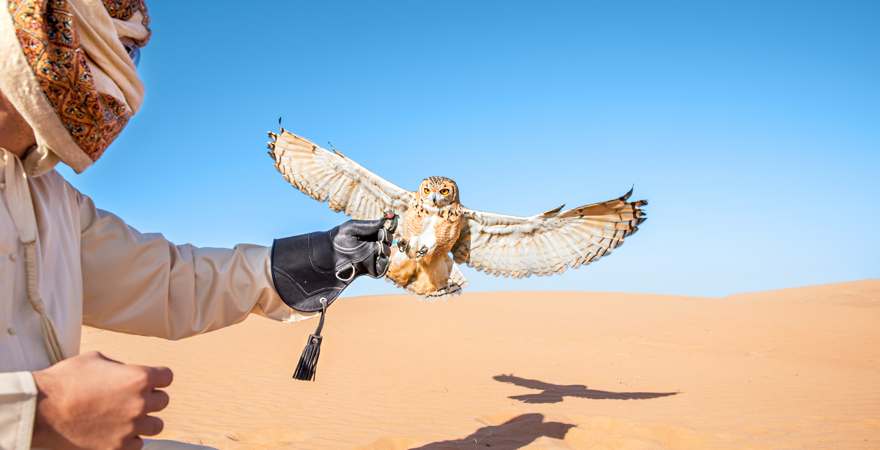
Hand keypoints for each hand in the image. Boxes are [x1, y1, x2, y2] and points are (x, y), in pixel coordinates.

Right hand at [31, 351, 171, 449]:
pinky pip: (137, 445)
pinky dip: (130, 439)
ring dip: (144, 421)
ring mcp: (130, 428)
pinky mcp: (117, 448)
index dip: (157, 377)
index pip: (167, 377)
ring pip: (155, 426)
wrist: (40, 411)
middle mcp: (140, 404)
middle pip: (163, 402)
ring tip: (127, 418)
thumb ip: (120, 367)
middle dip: (150, 398)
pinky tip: (116, 433)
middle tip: (131, 399)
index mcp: (139, 378)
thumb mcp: (96, 359)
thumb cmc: (64, 380)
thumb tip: (128, 373)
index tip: (148, 380)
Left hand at [331, 216, 395, 277]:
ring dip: (386, 249)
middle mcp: (372, 246)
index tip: (384, 227)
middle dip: (387, 238)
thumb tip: (384, 220)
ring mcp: (372, 258)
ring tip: (378, 247)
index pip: (384, 230)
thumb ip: (368, 225)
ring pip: (387, 253)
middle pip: (388, 241)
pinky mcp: (371, 269)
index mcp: (368, 235)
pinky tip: (380, 257)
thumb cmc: (337, 239)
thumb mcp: (352, 227)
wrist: (328, 256)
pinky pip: (383, 267)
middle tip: (381, 237)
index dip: (386, 229)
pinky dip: (385, 262)